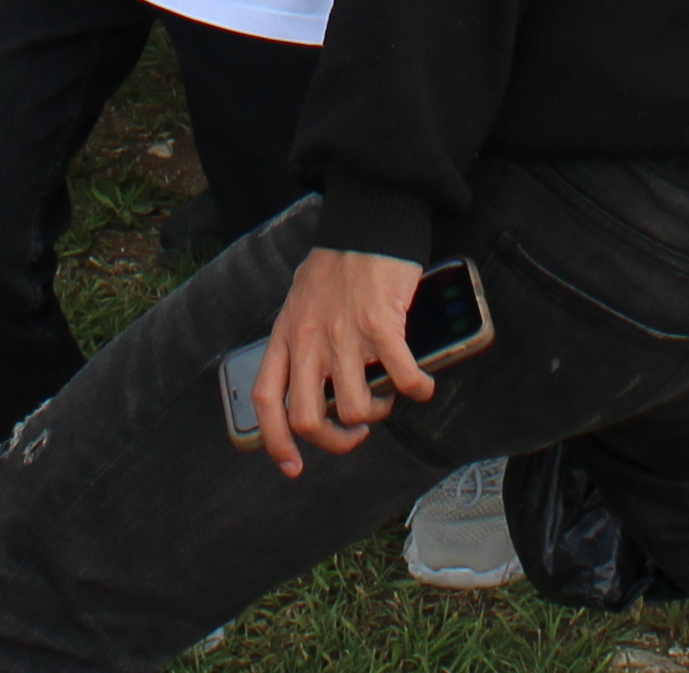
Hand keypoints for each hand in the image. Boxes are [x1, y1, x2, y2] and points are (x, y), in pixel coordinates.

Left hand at [253, 247, 436, 476]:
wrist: (366, 222)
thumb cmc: (336, 263)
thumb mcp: (300, 303)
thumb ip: (301, 341)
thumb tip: (314, 380)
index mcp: (285, 336)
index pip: (267, 400)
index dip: (275, 442)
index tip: (293, 466)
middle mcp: (308, 341)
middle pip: (308, 419)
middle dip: (335, 440)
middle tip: (355, 433)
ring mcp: (343, 335)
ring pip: (355, 408)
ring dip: (377, 413)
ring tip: (386, 396)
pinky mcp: (380, 325)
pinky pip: (401, 377)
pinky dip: (416, 390)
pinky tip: (422, 385)